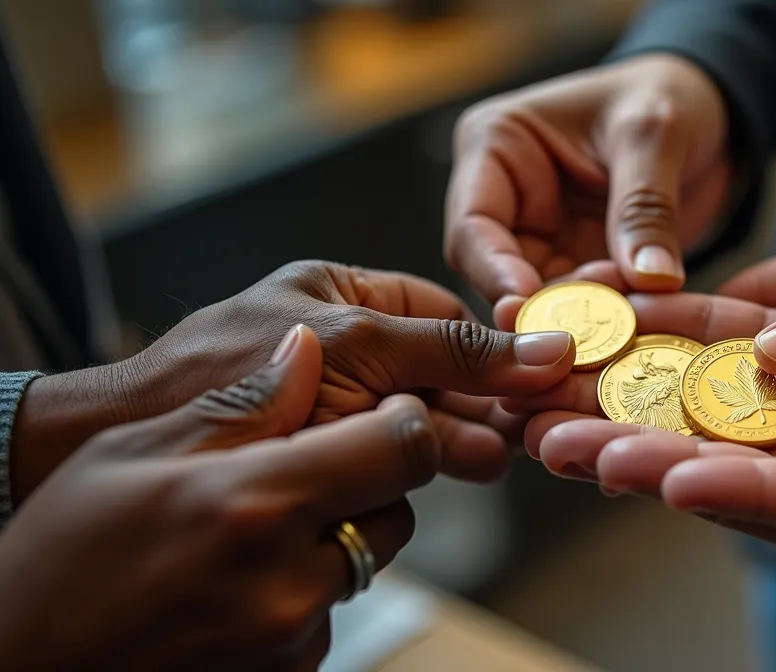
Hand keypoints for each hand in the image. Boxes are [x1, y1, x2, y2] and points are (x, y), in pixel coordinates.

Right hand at [0, 325, 440, 669]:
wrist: (22, 671)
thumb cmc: (56, 563)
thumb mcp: (130, 459)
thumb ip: (238, 407)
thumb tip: (306, 351)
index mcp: (256, 506)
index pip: (404, 449)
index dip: (402, 421)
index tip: (380, 411)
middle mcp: (290, 582)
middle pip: (393, 511)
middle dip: (363, 484)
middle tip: (293, 476)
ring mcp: (293, 641)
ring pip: (360, 565)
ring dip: (327, 541)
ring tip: (245, 538)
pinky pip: (328, 617)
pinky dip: (299, 594)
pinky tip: (233, 587)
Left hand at [11, 261, 575, 502]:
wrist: (126, 438)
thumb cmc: (225, 370)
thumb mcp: (358, 346)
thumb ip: (451, 351)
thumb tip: (543, 348)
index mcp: (341, 295)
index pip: (439, 311)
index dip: (488, 343)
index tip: (534, 375)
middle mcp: (337, 345)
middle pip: (433, 370)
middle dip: (476, 401)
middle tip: (521, 430)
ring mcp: (324, 400)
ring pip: (411, 418)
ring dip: (451, 439)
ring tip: (490, 461)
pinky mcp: (312, 451)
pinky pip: (379, 455)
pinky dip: (409, 465)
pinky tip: (437, 473)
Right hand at [444, 53, 730, 311]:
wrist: (712, 110)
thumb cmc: (668, 95)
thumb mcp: (655, 134)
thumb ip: (644, 206)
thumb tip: (649, 280)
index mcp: (497, 146)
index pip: (473, 225)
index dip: (494, 272)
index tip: (526, 308)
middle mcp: (508, 198)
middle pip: (499, 275)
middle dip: (544, 305)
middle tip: (591, 328)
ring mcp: (543, 237)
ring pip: (541, 301)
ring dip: (580, 320)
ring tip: (629, 319)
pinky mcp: (580, 265)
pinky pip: (584, 308)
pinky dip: (608, 322)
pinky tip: (640, 326)